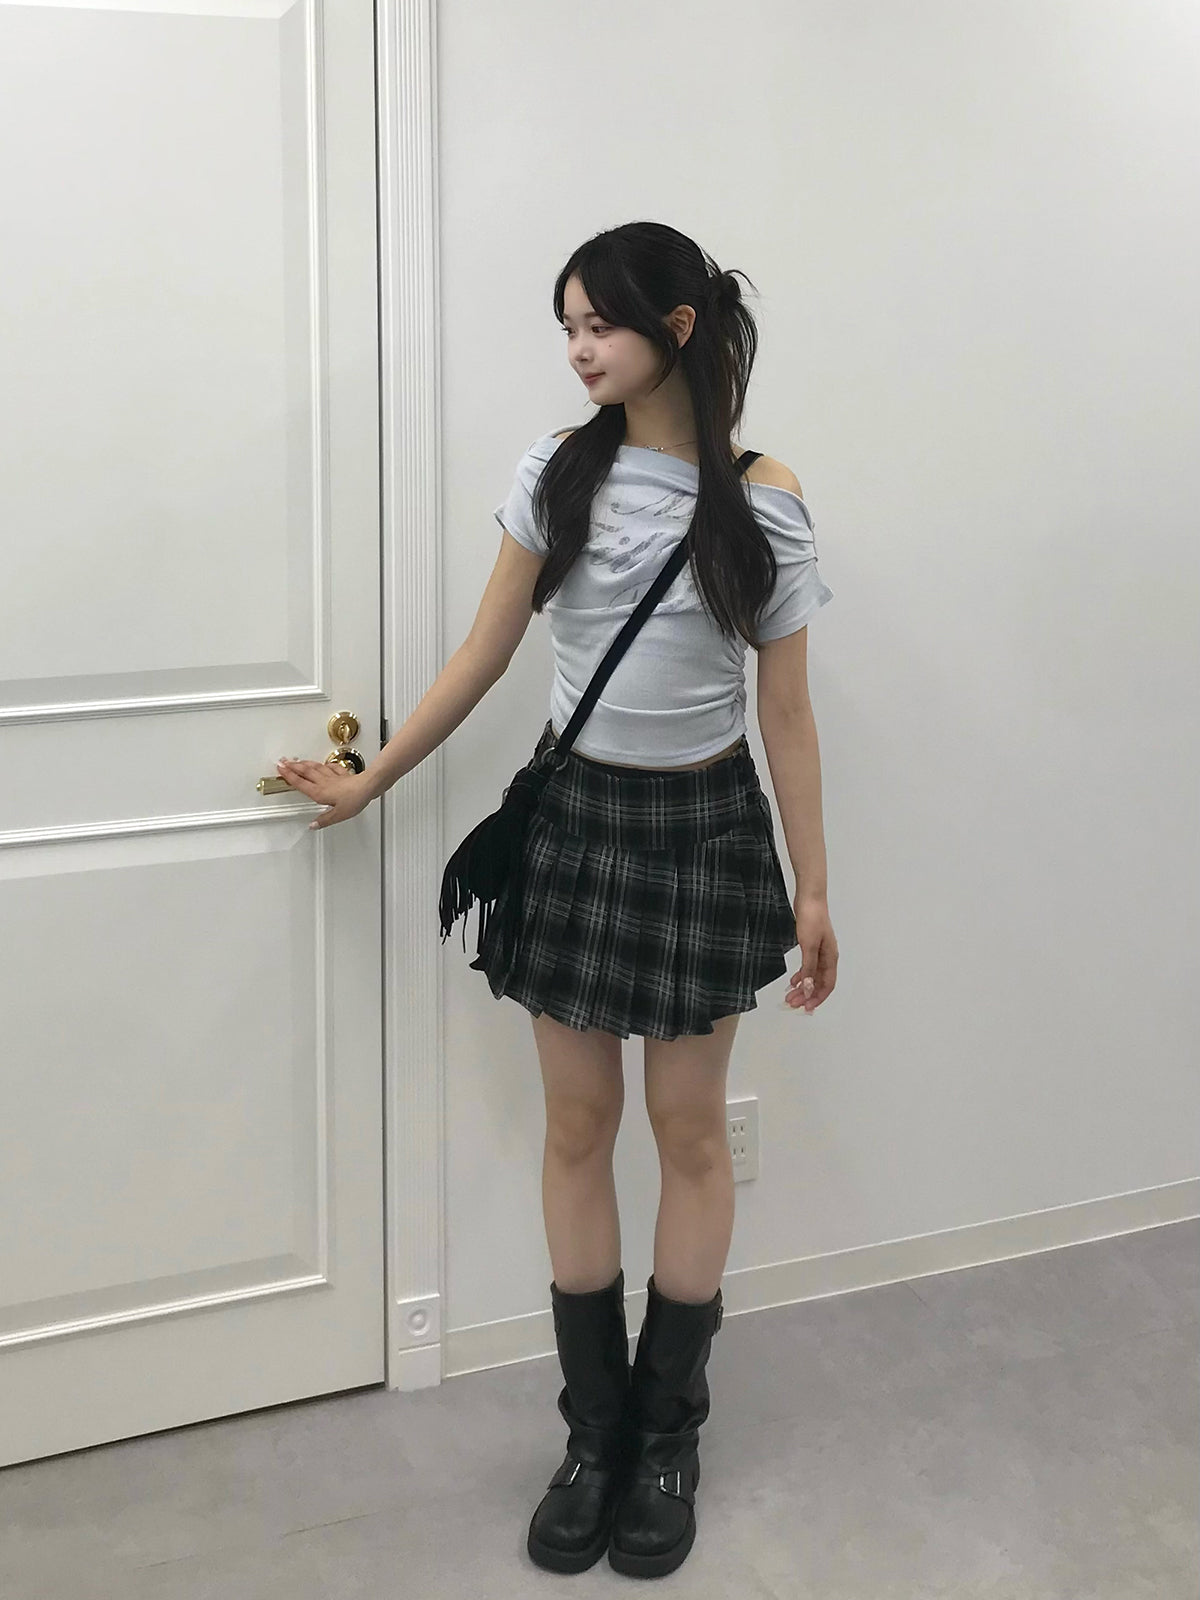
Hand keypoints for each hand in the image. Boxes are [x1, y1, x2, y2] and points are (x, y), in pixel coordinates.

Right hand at [275, 758, 370, 830]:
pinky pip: (331, 767)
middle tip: (283, 761)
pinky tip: (323, 763)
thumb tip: (313, 825)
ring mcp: (333, 777)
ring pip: (315, 767)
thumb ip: (324, 820)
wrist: (368, 786)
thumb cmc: (354, 799)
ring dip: (304, 763)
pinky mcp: (342, 774)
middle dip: (292, 766)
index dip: (288, 776)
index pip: (300, 783)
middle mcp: (324, 782)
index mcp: (319, 792)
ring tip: (296, 760)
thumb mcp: (338, 815)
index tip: (280, 770)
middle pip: (305, 772)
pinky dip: (325, 765)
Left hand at [785, 897, 837, 1013]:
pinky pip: (808, 967)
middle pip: (819, 983)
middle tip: (792, 1003)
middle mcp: (828, 957)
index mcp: (831, 958)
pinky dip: (801, 975)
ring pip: (813, 976)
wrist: (809, 898)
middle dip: (807, 995)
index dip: (818, 998)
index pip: (827, 985)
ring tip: (790, 995)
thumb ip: (809, 967)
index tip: (806, 1008)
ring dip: (803, 987)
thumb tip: (808, 987)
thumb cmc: (812, 918)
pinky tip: (793, 980)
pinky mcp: (811, 945)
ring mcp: (820, 951)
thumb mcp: (809, 945)